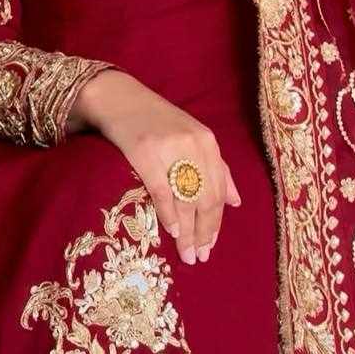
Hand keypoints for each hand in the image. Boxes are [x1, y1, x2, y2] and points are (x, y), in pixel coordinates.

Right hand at [72, 70, 240, 264]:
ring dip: (188, 232)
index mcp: (207, 142)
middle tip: (199, 256)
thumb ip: (216, 167)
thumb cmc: (155, 120)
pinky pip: (161, 190)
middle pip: (206, 198)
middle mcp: (193, 145)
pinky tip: (172, 231)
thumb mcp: (192, 137)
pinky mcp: (145, 152)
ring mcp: (169, 148)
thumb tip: (236, 201)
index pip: (218, 190)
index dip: (216, 222)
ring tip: (186, 254)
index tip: (211, 245)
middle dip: (204, 232)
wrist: (118, 97)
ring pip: (186, 199)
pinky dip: (168, 213)